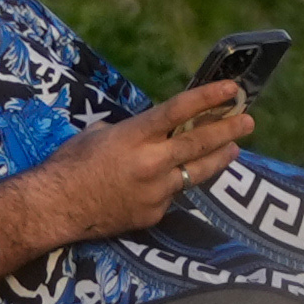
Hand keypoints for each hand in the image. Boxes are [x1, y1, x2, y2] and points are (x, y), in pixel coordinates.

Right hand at [24, 80, 251, 244]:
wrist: (55, 207)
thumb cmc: (70, 164)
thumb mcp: (99, 133)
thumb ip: (132, 131)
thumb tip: (151, 132)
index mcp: (135, 136)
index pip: (180, 111)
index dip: (209, 98)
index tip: (231, 90)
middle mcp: (151, 162)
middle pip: (200, 143)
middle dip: (229, 130)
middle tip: (248, 122)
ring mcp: (156, 191)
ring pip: (198, 173)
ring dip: (218, 159)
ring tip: (234, 150)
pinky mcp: (154, 214)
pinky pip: (173, 196)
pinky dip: (176, 186)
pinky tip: (176, 181)